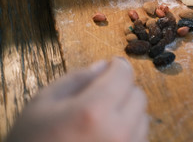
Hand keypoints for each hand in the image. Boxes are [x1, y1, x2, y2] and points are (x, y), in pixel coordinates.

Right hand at [6, 58, 147, 141]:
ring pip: (142, 118)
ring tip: (100, 122)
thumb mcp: (42, 104)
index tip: (110, 68)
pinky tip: (105, 137)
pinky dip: (129, 133)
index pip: (124, 74)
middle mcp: (118, 131)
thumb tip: (104, 66)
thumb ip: (76, 79)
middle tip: (100, 97)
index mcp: (93, 111)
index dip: (116, 67)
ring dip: (127, 113)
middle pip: (138, 95)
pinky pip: (140, 138)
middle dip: (122, 90)